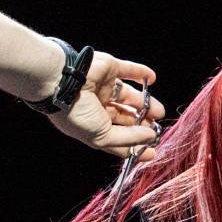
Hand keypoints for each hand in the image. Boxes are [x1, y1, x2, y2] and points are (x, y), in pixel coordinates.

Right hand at [48, 51, 164, 159]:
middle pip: (125, 117)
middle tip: (157, 127)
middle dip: (142, 124)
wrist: (61, 82)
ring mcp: (102, 87)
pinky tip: (152, 79)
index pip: (118, 138)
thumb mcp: (102, 137)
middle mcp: (97, 107)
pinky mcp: (108, 68)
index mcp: (92, 126)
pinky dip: (141, 73)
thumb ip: (128, 139)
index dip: (135, 146)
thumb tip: (150, 137)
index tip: (151, 152)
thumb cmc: (76, 114)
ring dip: (145, 103)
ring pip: (128, 96)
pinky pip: (128, 70)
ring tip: (159, 111)